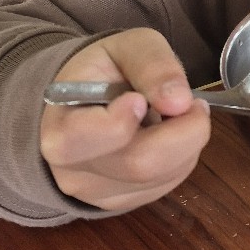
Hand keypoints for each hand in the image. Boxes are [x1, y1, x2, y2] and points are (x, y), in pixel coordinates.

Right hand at [40, 28, 210, 212]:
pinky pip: (168, 184)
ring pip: (162, 176)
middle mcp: (72, 171)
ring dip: (187, 141)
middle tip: (191, 102)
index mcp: (58, 128)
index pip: (81, 141)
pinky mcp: (124, 203)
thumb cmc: (103, 71)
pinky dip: (183, 156)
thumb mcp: (125, 46)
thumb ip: (151, 63)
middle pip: (139, 165)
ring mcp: (98, 194)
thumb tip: (180, 101)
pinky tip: (168, 135)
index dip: (120, 121)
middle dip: (183, 130)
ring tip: (175, 113)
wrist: (84, 102)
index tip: (139, 99)